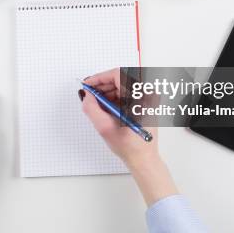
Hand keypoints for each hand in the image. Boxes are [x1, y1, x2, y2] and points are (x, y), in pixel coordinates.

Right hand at [80, 68, 176, 204]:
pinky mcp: (144, 103)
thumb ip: (92, 109)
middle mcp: (146, 95)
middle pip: (120, 78)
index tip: (88, 84)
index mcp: (140, 98)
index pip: (118, 75)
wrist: (143, 159)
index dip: (100, 77)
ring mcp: (147, 99)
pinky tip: (106, 108)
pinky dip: (114, 97)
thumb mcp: (104, 128)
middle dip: (102, 85)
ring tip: (97, 104)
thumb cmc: (129, 147)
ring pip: (122, 85)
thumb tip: (86, 95)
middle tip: (89, 94)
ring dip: (108, 92)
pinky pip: (126, 93)